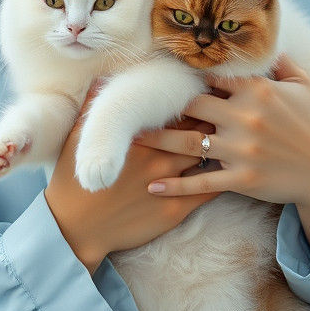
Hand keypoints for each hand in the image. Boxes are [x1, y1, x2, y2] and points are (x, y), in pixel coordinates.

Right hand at [44, 86, 220, 273]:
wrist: (77, 230)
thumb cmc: (76, 182)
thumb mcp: (78, 139)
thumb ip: (93, 107)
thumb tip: (102, 80)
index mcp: (140, 137)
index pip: (178, 111)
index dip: (193, 102)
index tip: (204, 94)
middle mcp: (159, 158)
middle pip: (200, 131)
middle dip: (215, 121)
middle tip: (226, 113)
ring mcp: (170, 185)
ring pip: (208, 157)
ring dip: (221, 147)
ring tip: (232, 137)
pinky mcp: (176, 211)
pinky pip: (210, 190)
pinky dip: (224, 177)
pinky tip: (233, 170)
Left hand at [132, 54, 309, 257]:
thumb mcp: (303, 85)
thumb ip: (280, 61)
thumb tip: (266, 38)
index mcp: (256, 90)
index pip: (211, 76)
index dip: (184, 73)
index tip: (157, 71)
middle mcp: (244, 117)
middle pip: (190, 106)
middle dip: (162, 105)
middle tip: (132, 102)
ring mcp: (241, 150)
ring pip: (186, 143)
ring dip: (155, 141)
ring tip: (130, 139)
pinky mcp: (242, 180)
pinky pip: (200, 183)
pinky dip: (174, 186)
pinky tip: (151, 185)